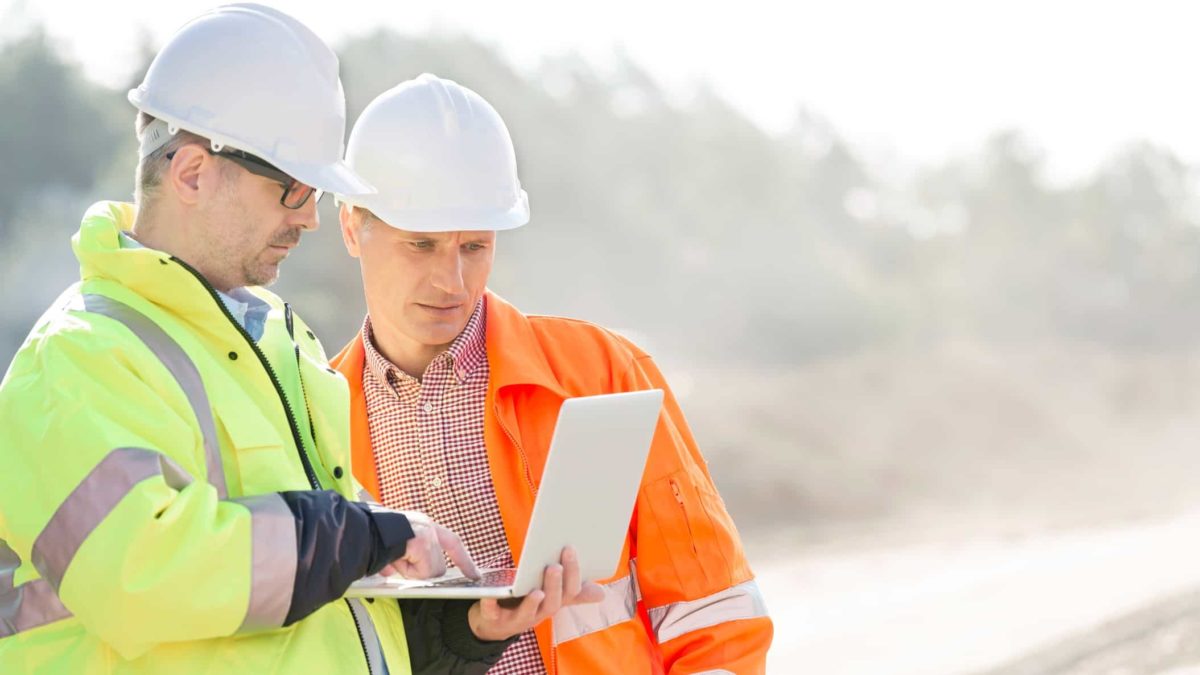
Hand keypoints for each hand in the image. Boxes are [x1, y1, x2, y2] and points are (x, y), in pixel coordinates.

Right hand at [378, 511, 479, 580]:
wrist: (360, 530)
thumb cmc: (370, 537)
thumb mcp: (393, 547)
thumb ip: (402, 559)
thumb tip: (394, 570)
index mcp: (422, 524)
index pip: (452, 542)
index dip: (463, 559)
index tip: (475, 574)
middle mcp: (429, 526)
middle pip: (438, 566)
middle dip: (422, 572)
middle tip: (403, 565)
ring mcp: (428, 536)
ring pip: (429, 572)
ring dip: (410, 572)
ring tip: (392, 559)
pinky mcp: (423, 545)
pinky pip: (421, 572)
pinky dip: (407, 572)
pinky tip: (394, 560)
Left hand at [467, 546, 604, 641]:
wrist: (493, 623)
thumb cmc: (525, 602)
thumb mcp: (550, 596)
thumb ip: (573, 593)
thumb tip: (602, 593)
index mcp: (553, 603)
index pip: (570, 592)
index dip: (572, 573)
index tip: (569, 549)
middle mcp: (538, 614)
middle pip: (552, 604)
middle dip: (555, 585)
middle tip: (554, 566)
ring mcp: (517, 619)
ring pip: (529, 614)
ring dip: (533, 603)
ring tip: (537, 591)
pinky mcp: (494, 619)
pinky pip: (493, 614)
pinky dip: (491, 605)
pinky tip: (491, 595)